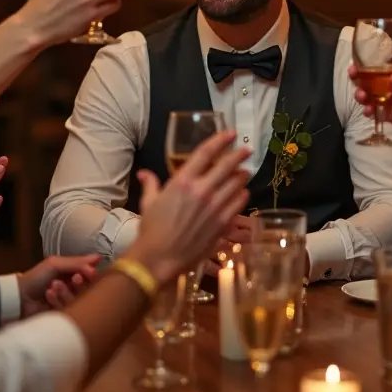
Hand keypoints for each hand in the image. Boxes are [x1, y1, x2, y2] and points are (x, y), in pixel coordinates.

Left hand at [17, 254, 100, 317]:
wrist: (18, 297)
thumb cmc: (35, 278)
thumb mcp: (55, 264)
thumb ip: (77, 262)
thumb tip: (99, 258)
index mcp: (71, 275)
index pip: (90, 275)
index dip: (92, 274)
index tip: (91, 273)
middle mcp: (71, 289)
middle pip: (86, 289)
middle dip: (80, 283)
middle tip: (74, 279)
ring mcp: (66, 303)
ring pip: (77, 299)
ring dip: (66, 291)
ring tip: (54, 285)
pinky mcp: (62, 315)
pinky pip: (67, 309)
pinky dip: (57, 300)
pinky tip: (48, 294)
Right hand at [126, 130, 251, 284]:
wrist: (159, 258)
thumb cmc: (151, 229)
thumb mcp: (149, 202)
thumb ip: (151, 184)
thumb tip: (144, 173)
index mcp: (183, 181)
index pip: (206, 153)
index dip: (220, 140)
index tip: (231, 134)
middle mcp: (202, 190)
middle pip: (227, 166)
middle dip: (239, 155)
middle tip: (246, 150)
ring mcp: (214, 207)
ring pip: (236, 184)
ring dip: (242, 175)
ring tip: (245, 172)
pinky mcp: (222, 223)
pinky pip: (238, 204)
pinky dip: (242, 195)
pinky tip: (242, 193)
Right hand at [349, 66, 391, 144]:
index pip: (375, 69)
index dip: (363, 68)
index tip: (354, 68)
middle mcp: (386, 86)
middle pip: (366, 82)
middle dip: (358, 81)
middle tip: (355, 81)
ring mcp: (384, 100)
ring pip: (367, 96)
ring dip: (361, 96)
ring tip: (362, 98)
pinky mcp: (385, 114)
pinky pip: (372, 111)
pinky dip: (368, 111)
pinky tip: (368, 111)